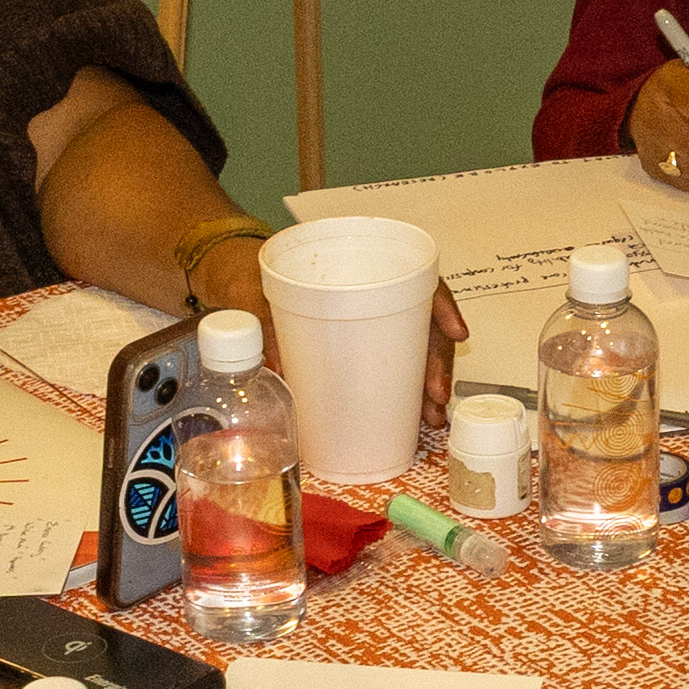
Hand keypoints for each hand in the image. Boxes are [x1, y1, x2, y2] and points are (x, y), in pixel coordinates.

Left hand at [178, 237, 464, 418]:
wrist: (231, 283)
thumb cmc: (248, 279)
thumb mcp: (251, 293)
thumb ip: (262, 322)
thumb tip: (275, 364)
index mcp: (359, 268)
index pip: (417, 278)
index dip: (443, 305)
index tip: (457, 333)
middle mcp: (374, 293)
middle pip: (425, 323)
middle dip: (437, 363)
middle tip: (436, 399)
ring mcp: (370, 322)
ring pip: (416, 351)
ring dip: (428, 386)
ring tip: (432, 419)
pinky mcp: (358, 348)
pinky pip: (394, 367)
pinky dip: (407, 393)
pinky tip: (416, 418)